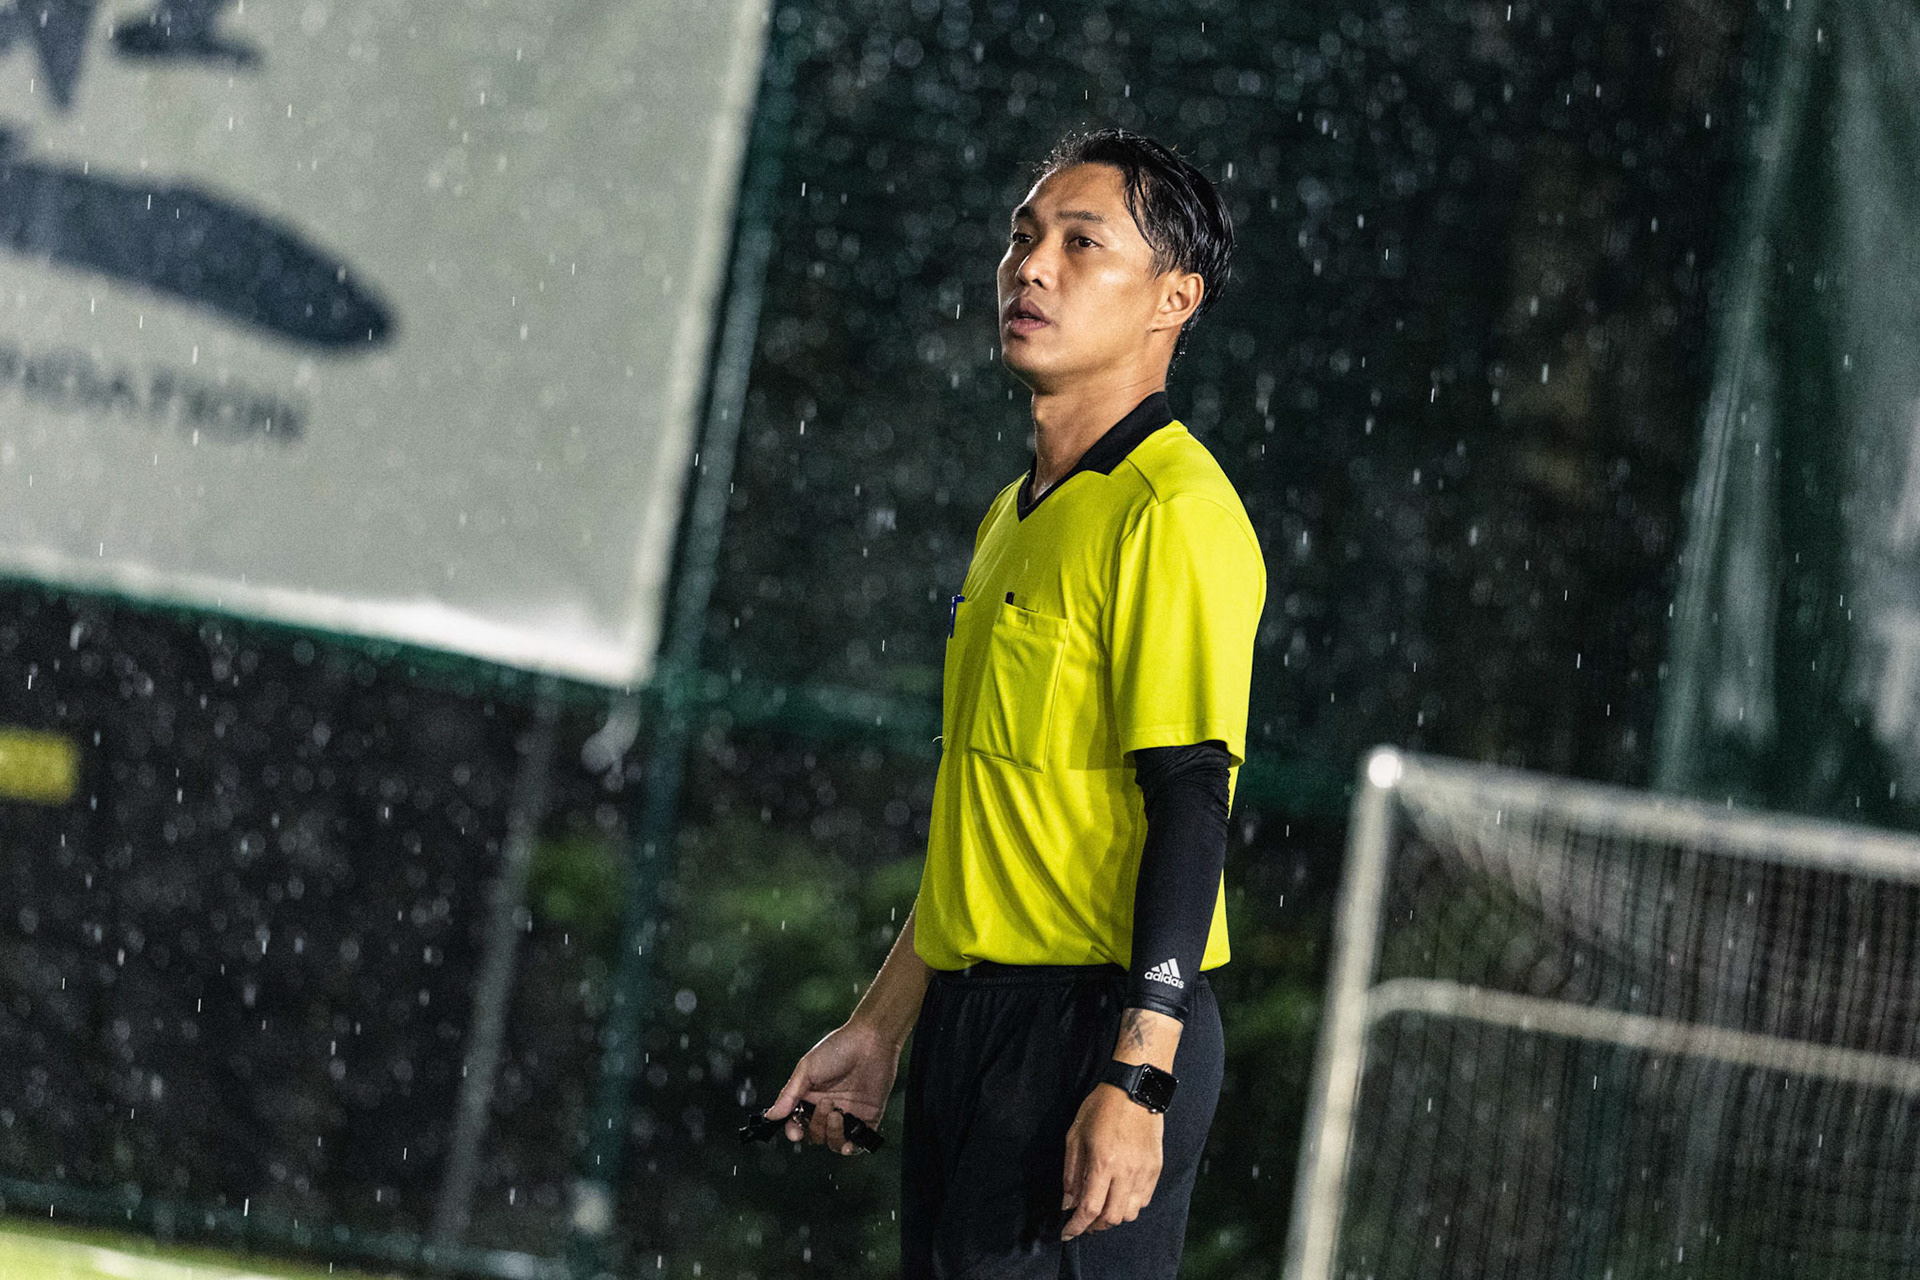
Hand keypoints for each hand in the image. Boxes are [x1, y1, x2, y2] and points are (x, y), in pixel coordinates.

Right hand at [766, 1019, 899, 1155]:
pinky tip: (849, 1142)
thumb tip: (771, 1116)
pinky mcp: (869, 1118)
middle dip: (817, 1126)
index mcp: (811, 1096)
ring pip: (834, 1142)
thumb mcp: (807, 1069)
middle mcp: (829, 1108)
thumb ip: (789, 1095)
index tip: (796, 1133)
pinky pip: (858, 1143)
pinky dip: (852, 1148)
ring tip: (837, 1114)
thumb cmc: (838, 1048)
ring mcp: (849, 1114)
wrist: (871, 1040)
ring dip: (833, 1134)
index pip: (797, 1123)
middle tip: (826, 1104)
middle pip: (815, 1135)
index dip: (794, 1131)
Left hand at [1060, 1083, 1163, 1239]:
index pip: (1089, 1208)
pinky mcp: (1156, 1168)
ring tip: (1102, 1208)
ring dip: (1113, 1217)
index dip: (1076, 1226)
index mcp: (1103, 1162)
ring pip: (1130, 1213)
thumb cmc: (1101, 1107)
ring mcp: (1144, 1171)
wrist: (1135, 1088)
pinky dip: (1130, 1205)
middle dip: (1094, 1226)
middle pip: (1112, 1217)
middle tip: (1083, 1222)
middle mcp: (1126, 1171)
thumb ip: (1071, 1173)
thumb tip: (1068, 1203)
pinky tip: (1119, 1195)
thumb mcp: (1076, 1135)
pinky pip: (1144, 1200)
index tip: (1067, 1233)